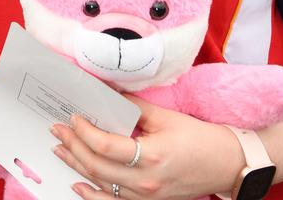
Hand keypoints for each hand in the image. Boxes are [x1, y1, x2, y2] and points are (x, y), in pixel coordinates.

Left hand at [51, 97, 242, 199]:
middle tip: (57, 129)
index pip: (106, 146)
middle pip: (98, 168)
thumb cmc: (199, 138)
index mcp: (152, 156)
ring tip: (60, 149)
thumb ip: (134, 107)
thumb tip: (107, 92)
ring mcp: (147, 197)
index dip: (85, 132)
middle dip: (73, 147)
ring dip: (77, 167)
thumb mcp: (166, 117)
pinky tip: (78, 186)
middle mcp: (146, 181)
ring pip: (102, 185)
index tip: (73, 117)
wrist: (226, 165)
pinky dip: (93, 196)